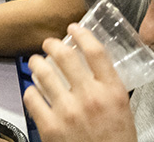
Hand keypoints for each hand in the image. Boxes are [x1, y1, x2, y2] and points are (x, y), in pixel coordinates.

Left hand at [23, 25, 136, 141]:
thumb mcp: (122, 111)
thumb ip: (107, 87)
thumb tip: (89, 64)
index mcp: (113, 93)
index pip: (96, 52)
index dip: (82, 34)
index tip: (74, 27)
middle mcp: (91, 98)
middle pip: (65, 55)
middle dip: (51, 44)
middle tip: (48, 44)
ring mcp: (68, 111)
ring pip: (42, 72)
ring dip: (36, 63)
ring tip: (35, 62)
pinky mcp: (50, 126)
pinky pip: (31, 96)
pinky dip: (31, 90)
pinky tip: (34, 90)